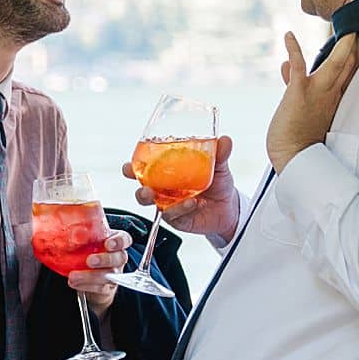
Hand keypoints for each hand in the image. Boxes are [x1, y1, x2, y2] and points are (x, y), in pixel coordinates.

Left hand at [68, 228, 131, 317]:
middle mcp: (118, 257)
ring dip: (90, 276)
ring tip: (73, 276)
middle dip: (105, 260)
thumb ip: (80, 234)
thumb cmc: (89, 250)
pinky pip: (100, 288)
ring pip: (109, 276)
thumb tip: (63, 230)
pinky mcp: (108, 287)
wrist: (90, 273)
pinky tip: (74, 282)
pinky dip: (85, 285)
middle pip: (119, 258)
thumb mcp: (86, 239)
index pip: (124, 239)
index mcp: (115, 241)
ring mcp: (115, 273)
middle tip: (90, 261)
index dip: (118, 242)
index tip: (108, 244)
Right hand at [123, 135, 240, 243]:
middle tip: (147, 189)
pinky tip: (196, 203)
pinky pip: (175, 216)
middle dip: (140, 190)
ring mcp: (169, 205)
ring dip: (159, 203)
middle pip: (142, 190)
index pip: (143, 169)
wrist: (229, 206)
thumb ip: (219, 154)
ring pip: (155, 207)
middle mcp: (164, 190)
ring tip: (171, 198)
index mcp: (166, 172)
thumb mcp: (218, 166)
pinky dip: (183, 208)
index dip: (131, 168)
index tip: (128, 167)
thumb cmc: (217, 182)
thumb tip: (225, 140)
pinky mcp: (178, 219)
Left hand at [266, 32, 358, 173]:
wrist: (294, 160)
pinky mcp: (300, 92)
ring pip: (336, 64)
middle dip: (354, 48)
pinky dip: (293, 49)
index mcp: (335, 99)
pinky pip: (298, 65)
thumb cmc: (297, 137)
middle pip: (348, 66)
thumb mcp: (300, 106)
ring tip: (348, 31)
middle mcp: (330, 94)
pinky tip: (287, 35)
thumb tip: (287, 65)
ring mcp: (317, 92)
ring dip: (342, 47)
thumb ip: (295, 82)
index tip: (357, 39)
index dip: (353, 56)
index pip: (348, 73)